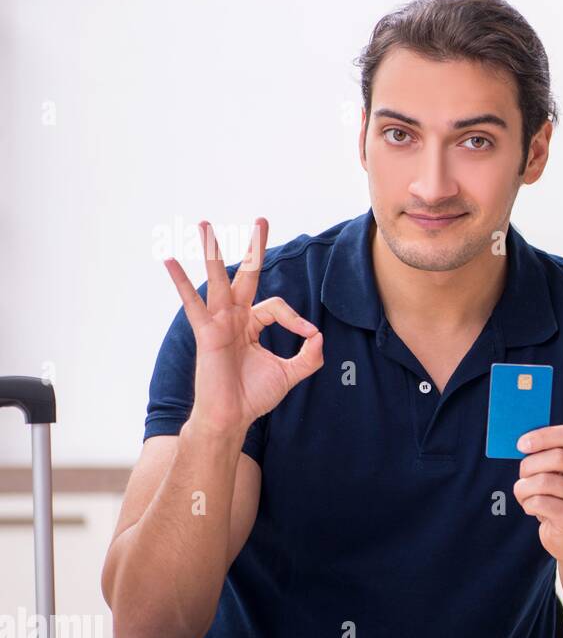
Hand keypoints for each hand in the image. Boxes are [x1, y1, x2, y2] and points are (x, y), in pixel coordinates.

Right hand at [164, 219, 324, 436]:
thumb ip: (309, 355)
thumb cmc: (254, 396)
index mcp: (252, 324)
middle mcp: (235, 318)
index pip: (277, 306)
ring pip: (218, 280)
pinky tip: (169, 260)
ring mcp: (218, 322)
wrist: (232, 417)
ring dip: (213, 251)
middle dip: (255, 248)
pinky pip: (192, 302)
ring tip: (204, 224)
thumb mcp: (291, 373)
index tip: (308, 335)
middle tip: (262, 220)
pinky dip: (181, 282)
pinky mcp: (206, 332)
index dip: (296, 318)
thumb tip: (319, 336)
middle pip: (246, 275)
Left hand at [513, 425, 562, 563]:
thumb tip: (523, 442)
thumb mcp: (559, 473)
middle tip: (522, 474)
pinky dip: (527, 504)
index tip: (521, 444)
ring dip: (524, 487)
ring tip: (525, 494)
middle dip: (530, 465)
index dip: (543, 436)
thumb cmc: (561, 498)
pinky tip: (532, 509)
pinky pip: (540, 502)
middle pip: (557, 457)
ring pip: (544, 481)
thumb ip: (547, 454)